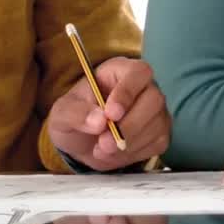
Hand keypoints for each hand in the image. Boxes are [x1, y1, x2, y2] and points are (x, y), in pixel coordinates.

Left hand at [48, 57, 170, 171]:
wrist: (82, 141)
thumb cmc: (75, 116)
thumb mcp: (63, 112)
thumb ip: (76, 113)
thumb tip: (99, 121)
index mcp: (121, 71)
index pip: (137, 73)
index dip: (127, 93)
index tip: (110, 114)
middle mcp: (144, 87)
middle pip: (153, 99)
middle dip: (129, 125)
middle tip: (104, 143)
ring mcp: (155, 110)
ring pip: (157, 124)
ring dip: (129, 143)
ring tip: (101, 149)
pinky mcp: (160, 132)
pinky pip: (158, 142)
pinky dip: (136, 152)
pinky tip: (115, 153)